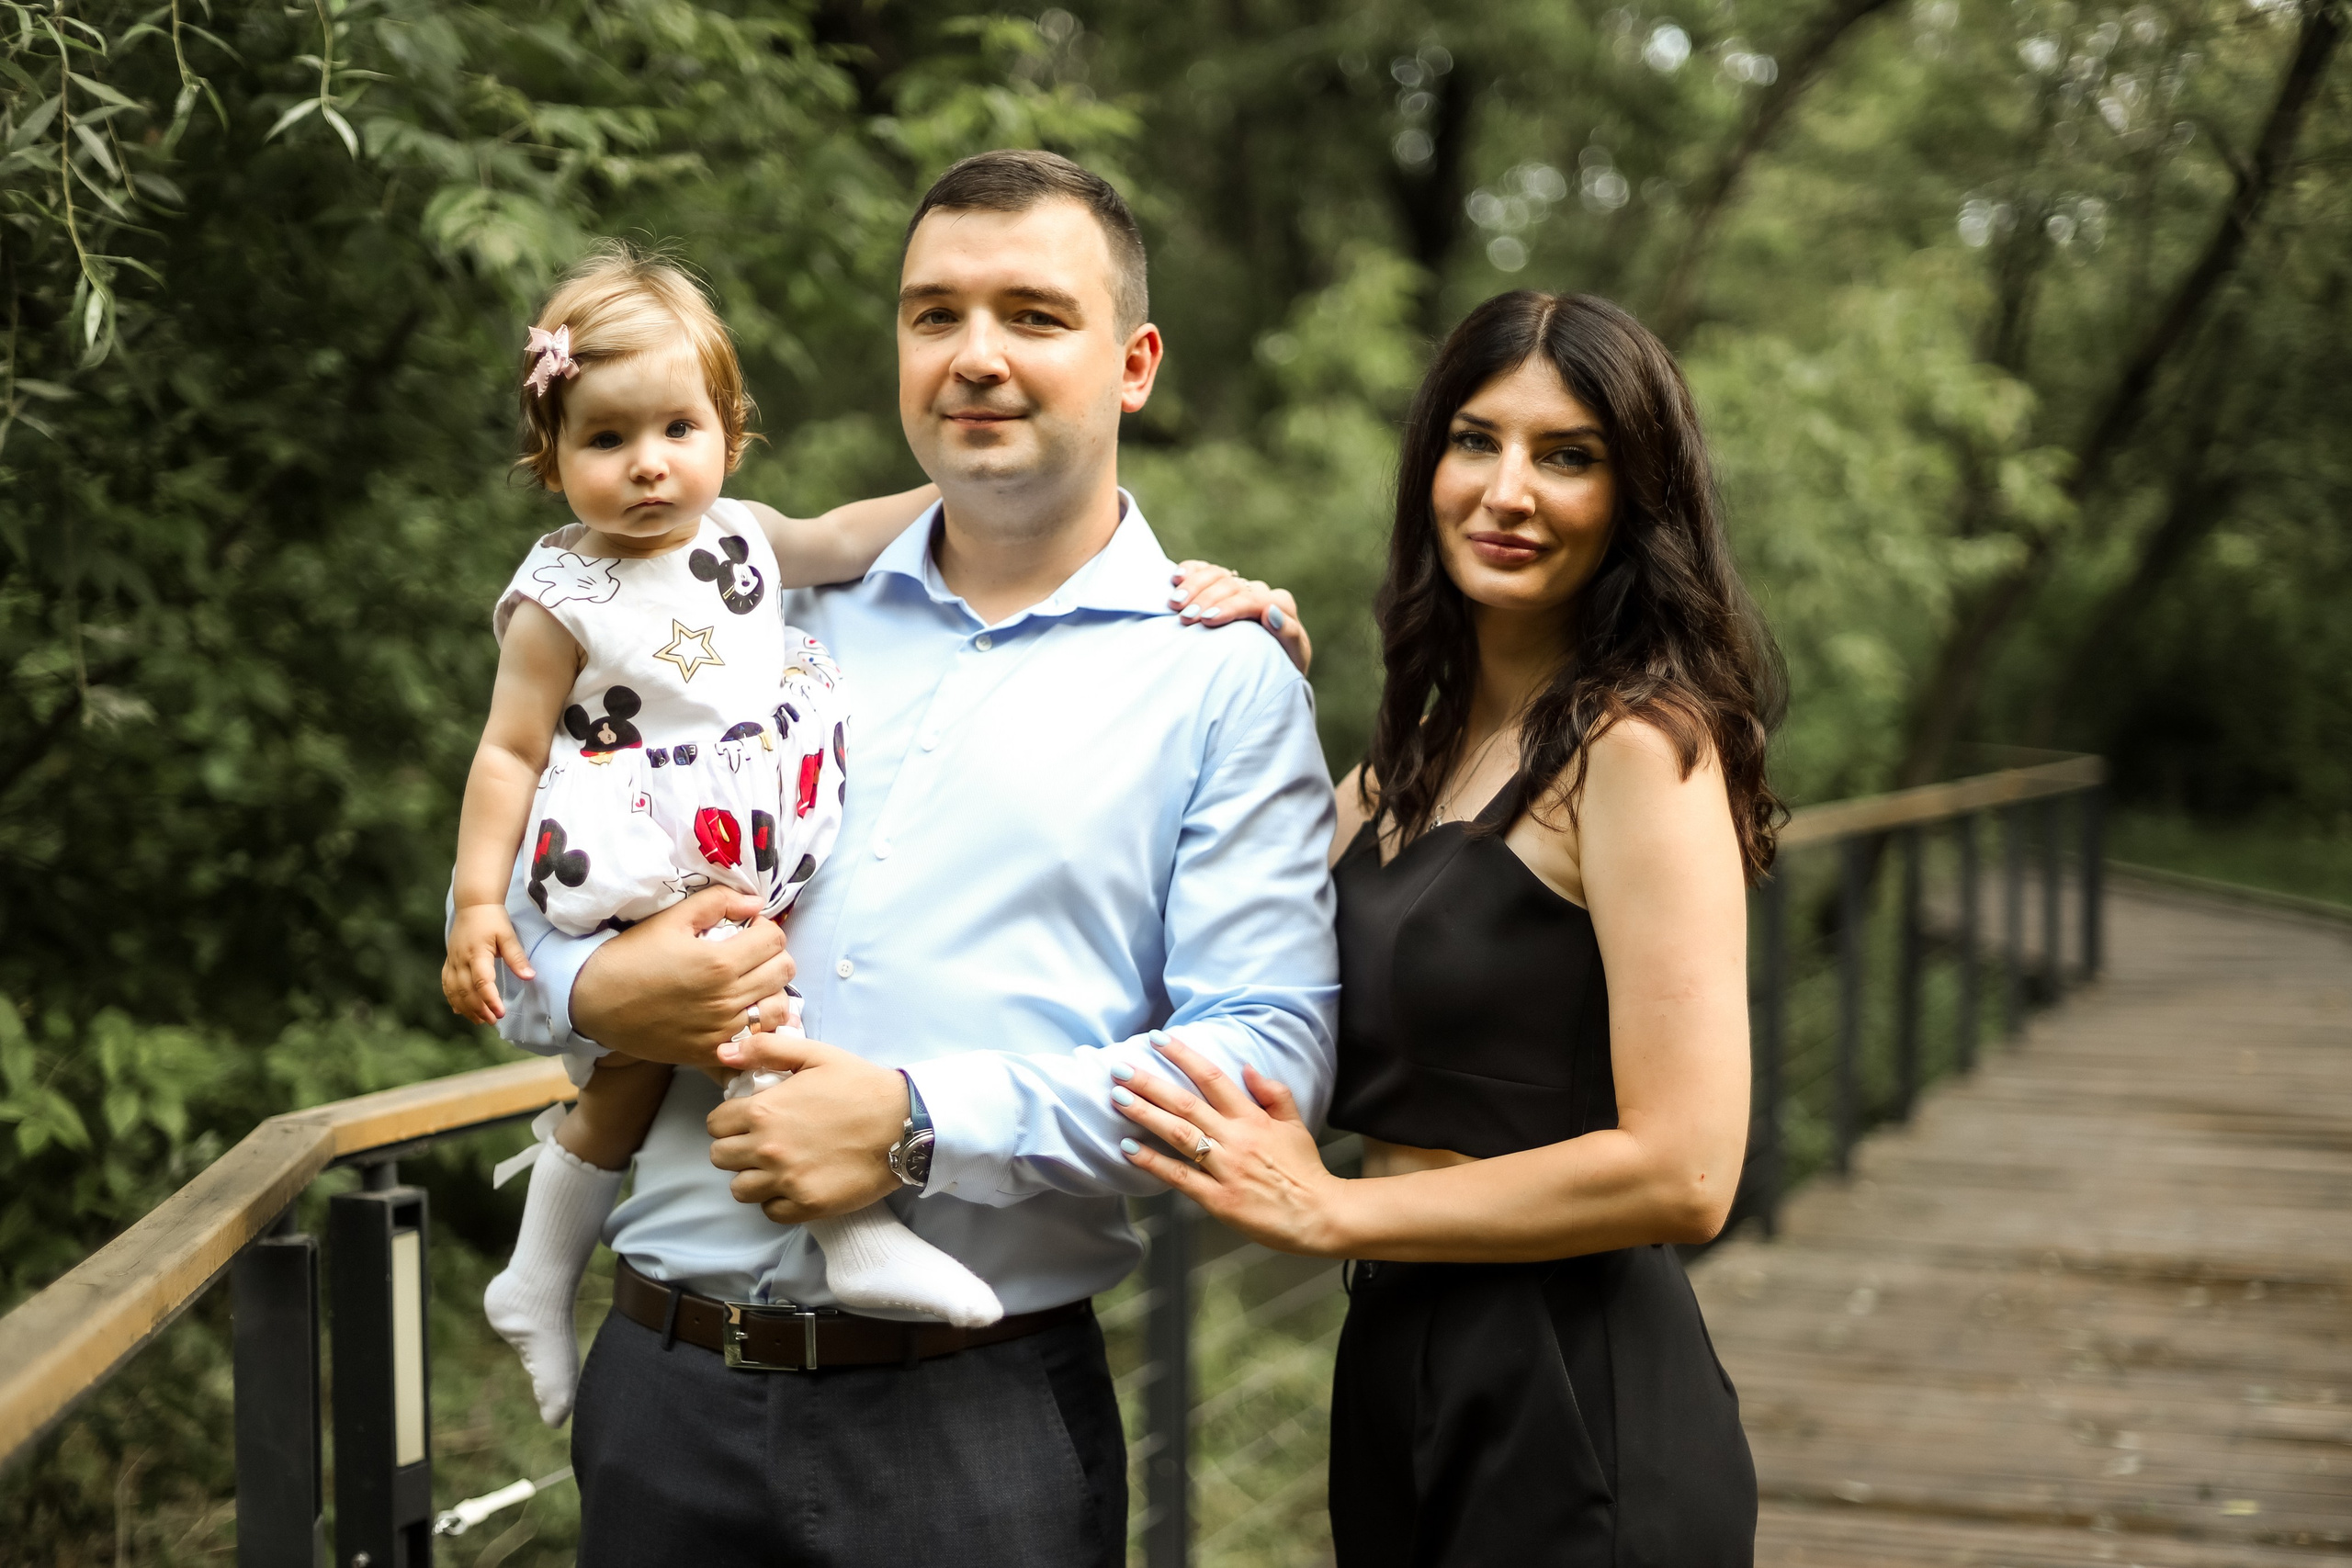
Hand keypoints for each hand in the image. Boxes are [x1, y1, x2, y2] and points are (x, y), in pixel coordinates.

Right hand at [443, 903, 533, 1022]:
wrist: (473, 905)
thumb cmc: (493, 919)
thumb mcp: (508, 935)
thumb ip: (517, 957)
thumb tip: (530, 977)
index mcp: (477, 953)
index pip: (482, 982)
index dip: (490, 999)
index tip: (501, 1013)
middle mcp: (461, 959)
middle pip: (466, 991)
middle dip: (479, 1009)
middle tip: (494, 1021)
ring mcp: (452, 961)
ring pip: (454, 991)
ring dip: (466, 1008)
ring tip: (480, 1020)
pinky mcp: (449, 961)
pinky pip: (447, 984)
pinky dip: (453, 999)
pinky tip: (461, 1011)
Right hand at [568, 887, 792, 1065]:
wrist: (594, 1003)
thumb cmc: (631, 956)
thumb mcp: (670, 919)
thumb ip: (717, 903)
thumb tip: (755, 902)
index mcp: (720, 962)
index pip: (775, 939)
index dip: (765, 928)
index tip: (747, 930)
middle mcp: (727, 999)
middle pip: (784, 971)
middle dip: (772, 955)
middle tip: (750, 954)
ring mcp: (722, 1030)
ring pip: (779, 1009)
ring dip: (772, 991)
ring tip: (750, 983)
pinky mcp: (712, 1052)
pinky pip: (758, 1040)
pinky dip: (760, 1025)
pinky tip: (744, 1012)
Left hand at [707, 1032, 906, 1222]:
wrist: (904, 1123)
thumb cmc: (860, 1085)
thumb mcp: (814, 1055)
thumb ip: (766, 1049)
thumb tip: (723, 1053)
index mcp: (763, 1111)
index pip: (715, 1124)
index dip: (730, 1120)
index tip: (750, 1120)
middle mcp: (767, 1149)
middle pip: (720, 1158)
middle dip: (736, 1148)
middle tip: (762, 1142)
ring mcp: (786, 1181)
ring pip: (739, 1189)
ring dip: (753, 1177)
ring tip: (777, 1165)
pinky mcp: (806, 1205)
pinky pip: (770, 1211)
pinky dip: (777, 1200)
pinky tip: (795, 1182)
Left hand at [1112, 1037, 1352, 1256]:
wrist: (1319, 1215)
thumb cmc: (1304, 1170)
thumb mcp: (1294, 1125)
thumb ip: (1273, 1093)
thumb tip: (1247, 1066)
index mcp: (1252, 1118)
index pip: (1212, 1077)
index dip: (1183, 1055)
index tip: (1158, 1039)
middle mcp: (1235, 1138)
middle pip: (1186, 1103)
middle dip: (1149, 1083)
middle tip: (1119, 1068)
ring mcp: (1225, 1168)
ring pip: (1178, 1134)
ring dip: (1145, 1114)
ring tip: (1117, 1098)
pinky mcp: (1218, 1199)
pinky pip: (1179, 1177)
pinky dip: (1153, 1162)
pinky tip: (1129, 1149)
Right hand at [1170, 562, 1311, 675]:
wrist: (1269, 672)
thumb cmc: (1282, 668)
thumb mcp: (1292, 658)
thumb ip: (1288, 634)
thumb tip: (1270, 612)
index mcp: (1280, 605)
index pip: (1254, 599)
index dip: (1230, 607)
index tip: (1208, 620)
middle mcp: (1259, 592)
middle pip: (1231, 585)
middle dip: (1206, 600)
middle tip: (1185, 618)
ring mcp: (1239, 587)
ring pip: (1216, 574)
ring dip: (1193, 586)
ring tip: (1175, 604)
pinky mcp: (1222, 587)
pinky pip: (1205, 571)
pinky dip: (1190, 571)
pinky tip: (1176, 579)